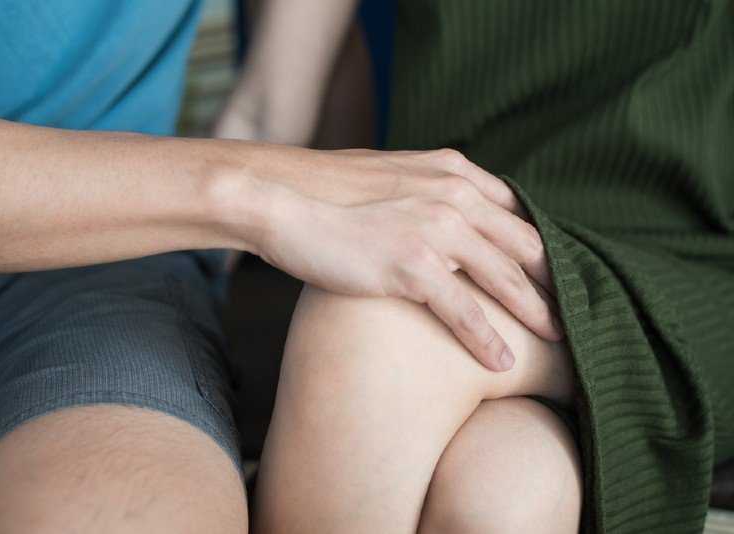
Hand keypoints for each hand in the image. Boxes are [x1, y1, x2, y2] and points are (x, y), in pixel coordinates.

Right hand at [233, 144, 562, 371]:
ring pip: (504, 278)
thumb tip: (446, 215)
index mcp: (452, 172)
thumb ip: (429, 189)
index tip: (553, 272)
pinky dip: (487, 338)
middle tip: (574, 308)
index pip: (515, 211)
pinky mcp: (413, 263)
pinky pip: (464, 310)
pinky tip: (501, 362)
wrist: (284, 201)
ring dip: (535, 312)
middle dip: (552, 280)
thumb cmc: (330, 195)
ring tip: (558, 338)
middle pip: (522, 244)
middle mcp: (453, 195)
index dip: (539, 244)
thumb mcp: (392, 178)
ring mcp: (435, 228)